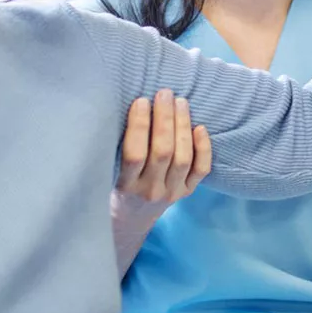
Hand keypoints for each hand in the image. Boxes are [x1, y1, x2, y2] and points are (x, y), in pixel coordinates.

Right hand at [117, 89, 210, 205]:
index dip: (139, 126)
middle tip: (164, 93)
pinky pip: (201, 170)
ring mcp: (171, 193)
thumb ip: (118, 147)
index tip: (141, 101)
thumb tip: (133, 106)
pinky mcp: (186, 192)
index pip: (135, 154)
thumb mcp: (107, 170)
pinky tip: (200, 127)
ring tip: (180, 102)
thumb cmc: (113, 183)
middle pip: (163, 152)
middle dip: (165, 119)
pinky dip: (203, 148)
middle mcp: (150, 190)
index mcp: (126, 185)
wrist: (131, 218)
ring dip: (183, 126)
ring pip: (183, 158)